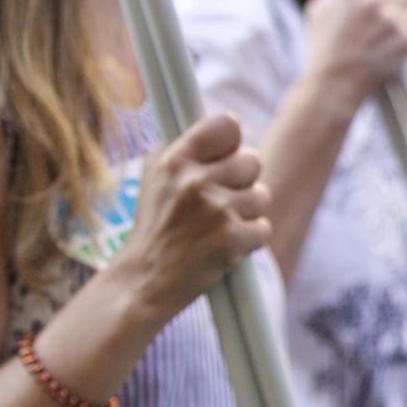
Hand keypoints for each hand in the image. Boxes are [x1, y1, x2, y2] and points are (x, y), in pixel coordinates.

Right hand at [112, 113, 270, 317]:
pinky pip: (263, 228)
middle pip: (253, 161)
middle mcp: (195, 181)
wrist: (142, 282)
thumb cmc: (154, 228)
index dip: (232, 141)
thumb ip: (188, 149)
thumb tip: (229, 125)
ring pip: (261, 196)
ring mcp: (215, 211)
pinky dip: (250, 240)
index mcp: (175, 160)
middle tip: (220, 202)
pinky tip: (224, 246)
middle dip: (242, 182)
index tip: (227, 154)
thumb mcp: (156, 178)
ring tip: (218, 227)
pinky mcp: (231, 240)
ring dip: (247, 213)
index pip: (227, 125)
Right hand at [304, 0, 406, 100]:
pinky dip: (404, 41)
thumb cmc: (326, 45)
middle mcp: (374, 1)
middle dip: (392, 4)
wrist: (334, 84)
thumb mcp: (324, 6)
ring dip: (399, 24)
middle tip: (373, 25)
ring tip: (376, 41)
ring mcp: (393, 21)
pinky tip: (384, 51)